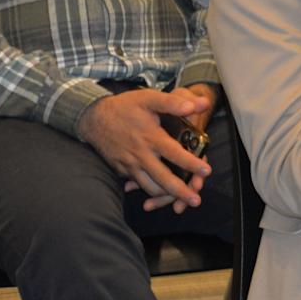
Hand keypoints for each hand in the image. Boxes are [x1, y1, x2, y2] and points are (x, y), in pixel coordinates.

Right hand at [81, 87, 213, 210]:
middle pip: (162, 179)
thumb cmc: (124, 107)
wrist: (93, 118)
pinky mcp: (121, 170)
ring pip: (149, 187)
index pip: (175, 154)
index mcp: (151, 137)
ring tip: (181, 201)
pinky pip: (137, 185)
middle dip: (180, 192)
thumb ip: (174, 102)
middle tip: (196, 201)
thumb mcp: (149, 98)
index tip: (207, 171)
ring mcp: (129, 165)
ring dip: (166, 196)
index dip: (191, 164)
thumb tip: (198, 105)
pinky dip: (149, 191)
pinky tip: (160, 195)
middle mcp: (140, 155)